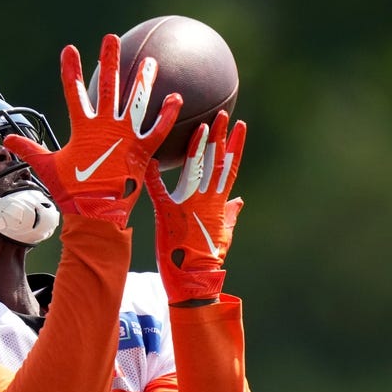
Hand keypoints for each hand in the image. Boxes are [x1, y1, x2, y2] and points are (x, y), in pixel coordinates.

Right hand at [4, 34, 181, 227]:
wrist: (95, 214)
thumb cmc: (72, 192)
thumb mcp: (47, 167)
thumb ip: (29, 150)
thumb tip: (6, 139)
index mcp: (82, 128)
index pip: (73, 92)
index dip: (70, 70)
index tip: (69, 50)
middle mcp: (105, 127)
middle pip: (107, 87)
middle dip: (109, 61)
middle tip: (111, 40)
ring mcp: (125, 137)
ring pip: (136, 101)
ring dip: (143, 80)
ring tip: (150, 61)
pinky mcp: (142, 151)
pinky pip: (159, 129)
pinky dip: (168, 114)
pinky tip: (176, 97)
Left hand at [144, 111, 246, 303]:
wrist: (194, 279)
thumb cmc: (208, 257)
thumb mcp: (224, 233)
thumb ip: (231, 214)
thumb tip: (240, 200)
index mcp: (219, 202)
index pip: (229, 167)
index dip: (235, 146)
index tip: (240, 125)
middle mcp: (207, 199)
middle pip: (216, 161)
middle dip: (220, 136)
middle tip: (222, 112)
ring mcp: (189, 204)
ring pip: (197, 168)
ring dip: (201, 145)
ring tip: (206, 123)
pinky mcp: (169, 213)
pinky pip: (159, 189)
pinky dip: (153, 174)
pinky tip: (150, 157)